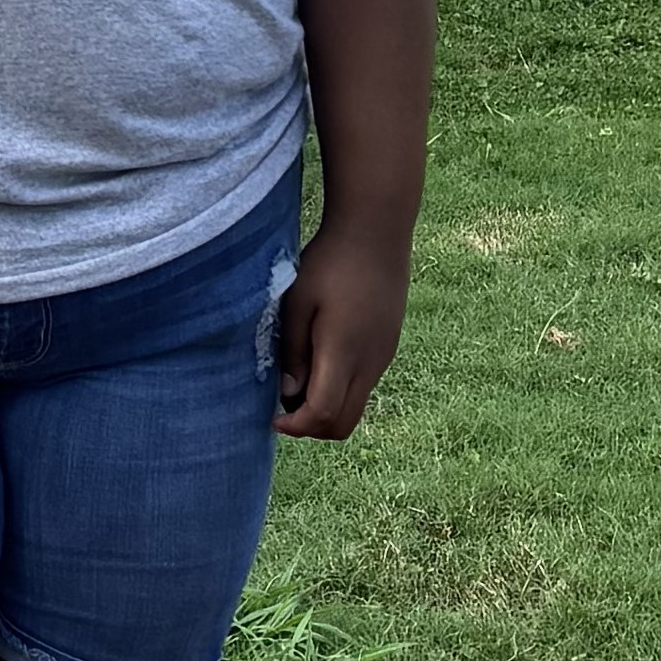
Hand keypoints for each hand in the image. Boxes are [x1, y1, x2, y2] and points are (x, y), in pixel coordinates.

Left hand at [275, 217, 411, 440]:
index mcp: (344, 353)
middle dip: (312, 427)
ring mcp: (383, 357)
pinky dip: (341, 391)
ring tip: (298, 381)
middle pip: (344, 424)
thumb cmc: (329, 262)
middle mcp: (370, 363)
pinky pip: (365, 386)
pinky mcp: (387, 347)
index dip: (296, 427)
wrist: (376, 232)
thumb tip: (289, 394)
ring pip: (357, 407)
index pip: (323, 414)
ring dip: (327, 409)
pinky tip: (320, 362)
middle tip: (283, 406)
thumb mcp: (298, 302)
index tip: (272, 419)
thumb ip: (294, 352)